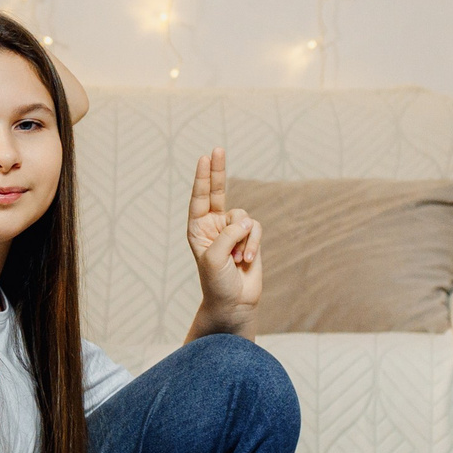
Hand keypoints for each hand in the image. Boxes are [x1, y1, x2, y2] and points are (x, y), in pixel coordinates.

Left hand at [186, 147, 261, 333]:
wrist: (234, 302)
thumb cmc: (217, 282)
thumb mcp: (215, 258)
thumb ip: (228, 234)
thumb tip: (246, 220)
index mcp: (197, 228)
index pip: (200, 198)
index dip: (203, 178)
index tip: (204, 158)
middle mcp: (214, 225)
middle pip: (218, 192)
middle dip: (218, 171)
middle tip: (217, 149)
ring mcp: (232, 230)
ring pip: (243, 217)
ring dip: (243, 238)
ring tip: (237, 259)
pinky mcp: (249, 237)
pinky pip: (255, 229)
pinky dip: (252, 243)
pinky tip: (246, 260)